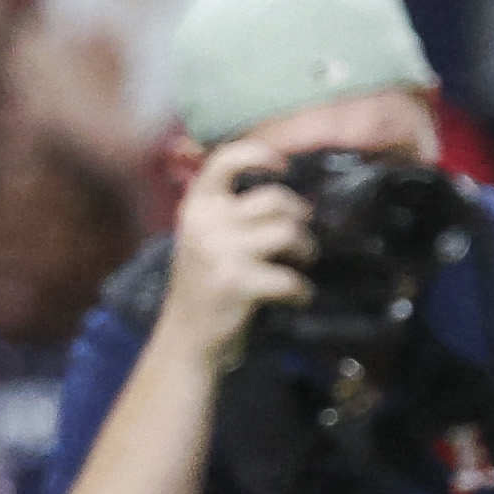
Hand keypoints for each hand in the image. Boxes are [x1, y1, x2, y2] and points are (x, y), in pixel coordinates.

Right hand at [163, 139, 318, 367]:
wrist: (186, 338)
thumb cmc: (205, 285)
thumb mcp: (205, 238)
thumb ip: (232, 213)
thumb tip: (292, 198)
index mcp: (196, 207)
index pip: (224, 161)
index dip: (258, 154)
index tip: (282, 166)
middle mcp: (205, 223)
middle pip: (275, 199)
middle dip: (300, 217)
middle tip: (301, 236)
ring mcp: (219, 252)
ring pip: (289, 233)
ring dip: (307, 249)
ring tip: (302, 262)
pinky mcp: (236, 283)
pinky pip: (291, 278)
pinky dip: (301, 291)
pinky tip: (295, 297)